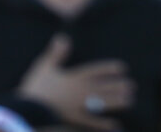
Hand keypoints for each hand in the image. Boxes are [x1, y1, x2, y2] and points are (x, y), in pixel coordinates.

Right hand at [17, 35, 134, 130]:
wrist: (28, 108)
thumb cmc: (35, 87)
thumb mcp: (44, 66)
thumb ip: (56, 53)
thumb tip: (63, 37)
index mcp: (73, 77)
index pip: (95, 71)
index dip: (109, 69)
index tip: (122, 68)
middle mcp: (80, 90)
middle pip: (103, 87)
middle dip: (118, 86)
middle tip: (133, 86)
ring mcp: (79, 105)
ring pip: (102, 102)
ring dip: (117, 101)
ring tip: (130, 100)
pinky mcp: (75, 119)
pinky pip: (93, 122)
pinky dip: (104, 124)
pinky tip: (116, 125)